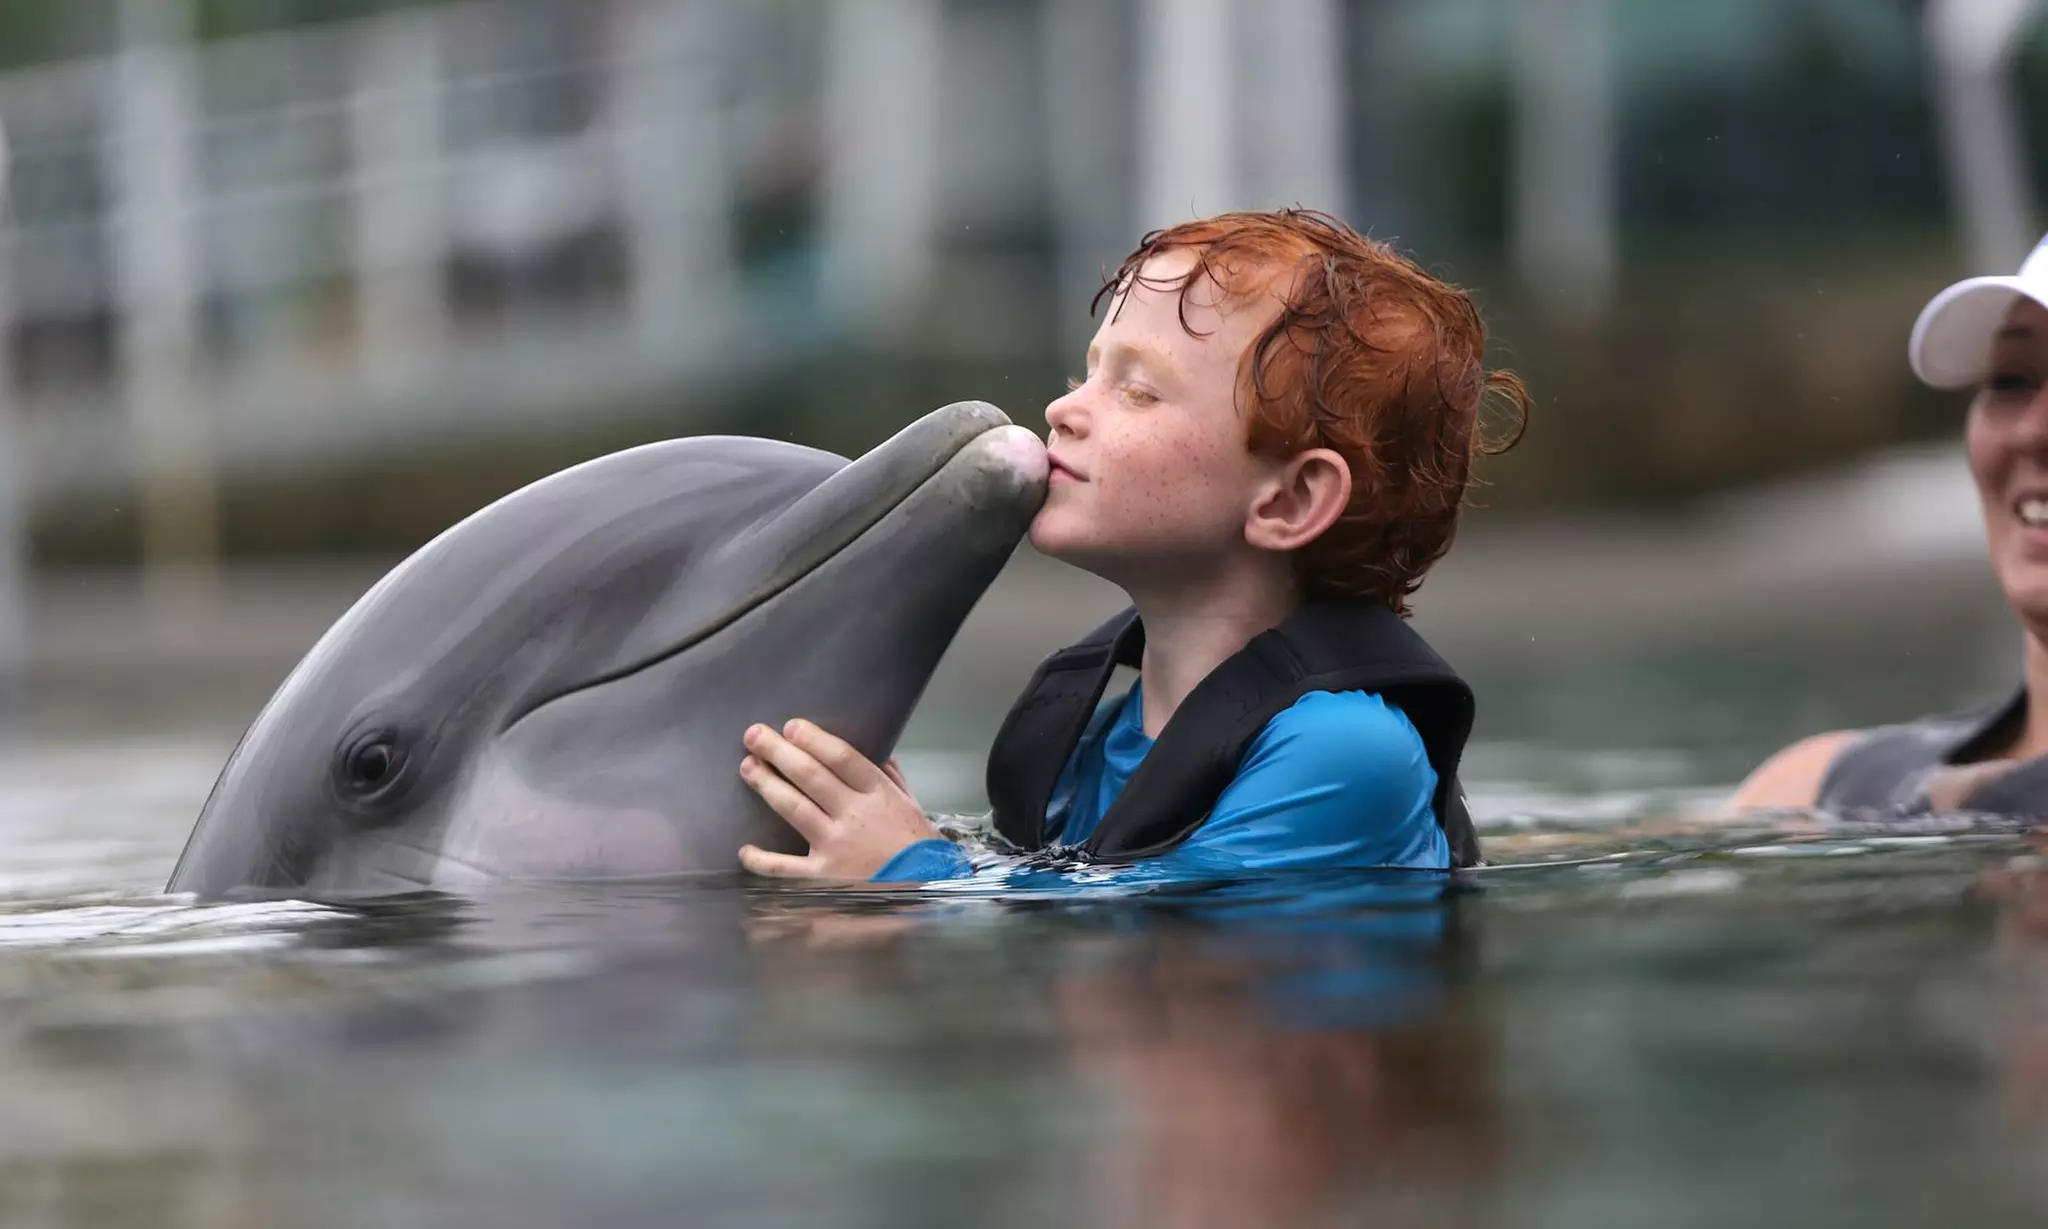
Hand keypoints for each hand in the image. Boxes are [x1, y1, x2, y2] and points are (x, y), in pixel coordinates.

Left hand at [737, 719, 941, 879]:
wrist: (927, 895)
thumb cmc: (919, 850)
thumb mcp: (913, 807)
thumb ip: (892, 779)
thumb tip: (877, 751)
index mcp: (878, 795)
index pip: (841, 757)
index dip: (813, 739)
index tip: (792, 726)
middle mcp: (855, 816)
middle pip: (810, 774)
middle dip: (778, 751)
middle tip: (754, 735)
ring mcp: (836, 846)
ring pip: (793, 807)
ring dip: (766, 784)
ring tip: (748, 767)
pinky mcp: (823, 878)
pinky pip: (784, 867)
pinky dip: (761, 859)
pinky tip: (745, 850)